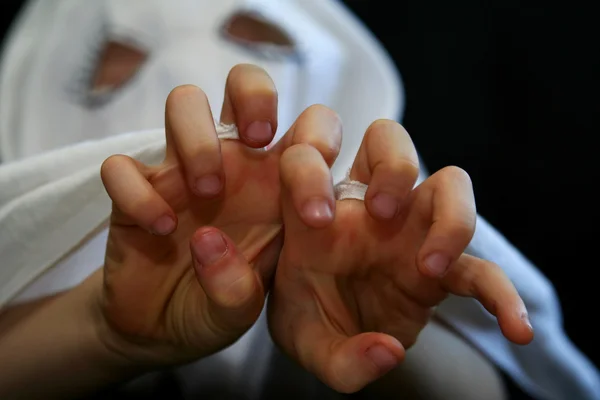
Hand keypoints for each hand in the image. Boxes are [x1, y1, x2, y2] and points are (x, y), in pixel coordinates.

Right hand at [98, 64, 341, 365]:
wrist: (162, 326)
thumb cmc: (217, 304)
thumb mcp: (241, 309)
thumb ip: (237, 289)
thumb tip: (206, 242)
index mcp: (277, 182)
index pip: (311, 126)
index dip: (321, 144)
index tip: (315, 213)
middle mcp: (233, 163)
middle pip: (245, 83)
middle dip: (256, 97)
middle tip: (257, 142)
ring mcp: (182, 170)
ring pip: (185, 102)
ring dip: (198, 139)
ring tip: (208, 192)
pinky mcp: (135, 188)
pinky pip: (123, 165)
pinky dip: (138, 192)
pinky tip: (160, 229)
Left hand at [268, 119, 533, 392]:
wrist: (339, 341)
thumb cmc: (312, 323)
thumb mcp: (307, 345)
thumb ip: (338, 357)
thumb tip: (388, 351)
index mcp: (317, 217)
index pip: (304, 160)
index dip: (307, 172)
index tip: (316, 221)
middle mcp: (366, 212)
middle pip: (388, 139)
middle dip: (393, 163)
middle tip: (381, 212)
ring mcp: (409, 232)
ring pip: (449, 184)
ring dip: (450, 215)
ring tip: (429, 266)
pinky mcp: (442, 266)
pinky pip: (481, 266)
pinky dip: (501, 293)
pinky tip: (514, 328)